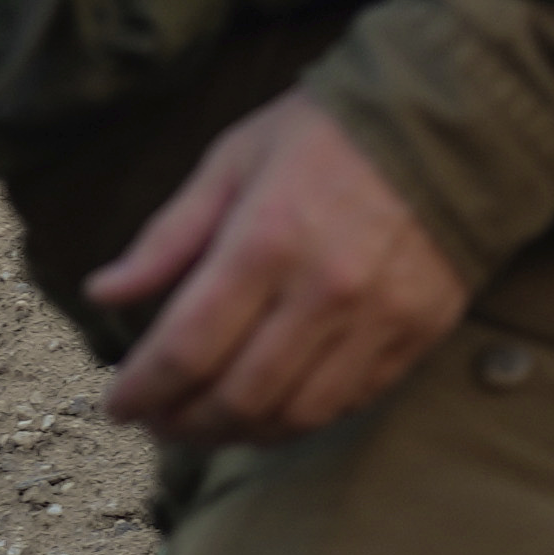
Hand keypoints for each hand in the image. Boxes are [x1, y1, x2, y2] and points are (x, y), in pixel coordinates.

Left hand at [93, 93, 467, 446]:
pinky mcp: (417, 333)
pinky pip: (349, 402)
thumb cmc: (328, 132)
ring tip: (207, 426)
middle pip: (238, 395)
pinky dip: (300, 420)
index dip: (143, 389)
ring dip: (239, 434)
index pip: (188, 346)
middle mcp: (324, 289)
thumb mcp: (233, 160)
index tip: (119, 405)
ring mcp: (378, 318)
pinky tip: (270, 410)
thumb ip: (168, 236)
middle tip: (158, 423)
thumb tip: (103, 291)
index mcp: (266, 239)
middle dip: (184, 423)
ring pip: (295, 414)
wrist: (449, 120)